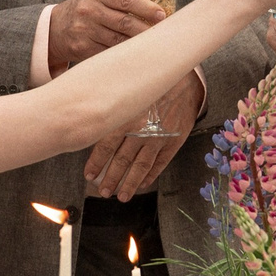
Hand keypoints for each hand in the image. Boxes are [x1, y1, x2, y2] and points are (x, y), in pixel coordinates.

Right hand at [49, 0, 167, 75]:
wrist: (54, 28)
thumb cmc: (85, 12)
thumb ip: (120, 3)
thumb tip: (155, 14)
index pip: (126, 0)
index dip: (147, 8)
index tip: (162, 15)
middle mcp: (89, 10)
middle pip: (125, 22)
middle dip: (146, 30)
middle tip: (162, 35)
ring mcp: (84, 30)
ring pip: (119, 41)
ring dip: (138, 45)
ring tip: (152, 47)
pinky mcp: (82, 48)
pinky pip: (108, 53)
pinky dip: (123, 55)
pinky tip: (135, 55)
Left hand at [85, 73, 203, 199]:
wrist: (186, 80)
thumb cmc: (151, 83)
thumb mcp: (127, 89)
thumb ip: (111, 106)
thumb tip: (90, 121)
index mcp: (126, 116)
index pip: (105, 145)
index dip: (96, 163)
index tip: (89, 175)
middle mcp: (141, 130)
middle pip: (121, 161)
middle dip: (110, 179)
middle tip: (103, 191)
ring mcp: (159, 137)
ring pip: (140, 166)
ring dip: (129, 183)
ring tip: (121, 196)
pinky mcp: (173, 141)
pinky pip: (159, 164)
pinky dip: (150, 176)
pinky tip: (142, 184)